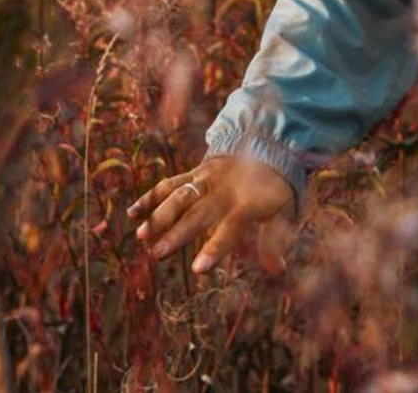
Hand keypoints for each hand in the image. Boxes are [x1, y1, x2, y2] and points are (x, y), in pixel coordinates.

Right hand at [127, 156, 294, 273]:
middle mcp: (223, 189)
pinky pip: (169, 183)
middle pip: (197, 213)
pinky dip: (150, 197)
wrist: (267, 146)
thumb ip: (276, 240)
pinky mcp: (194, 172)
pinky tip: (133, 213)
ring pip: (179, 196)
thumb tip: (277, 271)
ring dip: (159, 215)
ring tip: (142, 237)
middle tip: (157, 255)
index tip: (197, 271)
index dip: (214, 248)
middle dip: (176, 234)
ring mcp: (205, 179)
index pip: (230, 228)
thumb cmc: (274, 189)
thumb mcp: (285, 211)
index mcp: (247, 203)